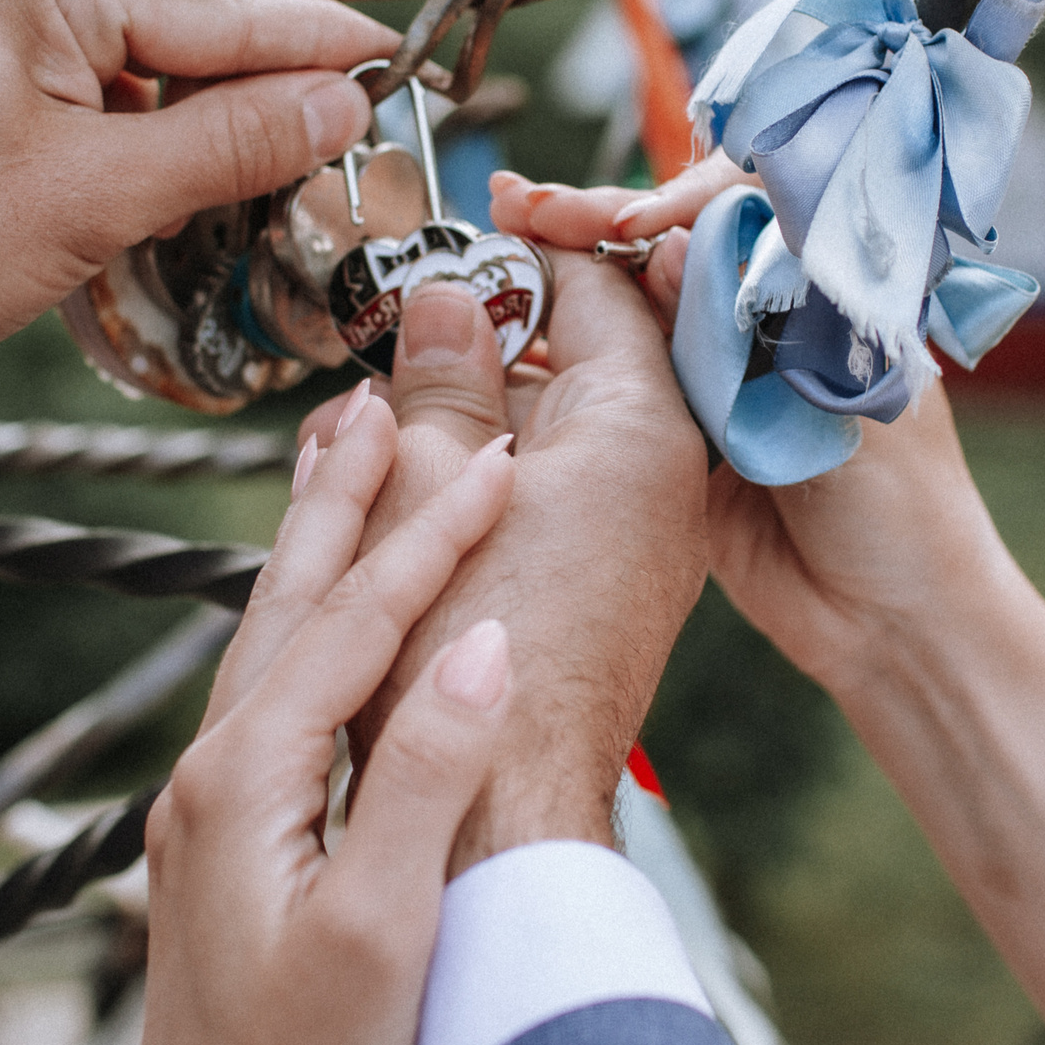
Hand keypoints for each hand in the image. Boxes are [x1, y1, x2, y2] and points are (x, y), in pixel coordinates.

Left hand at [0, 0, 394, 593]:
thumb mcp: (98, 197)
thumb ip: (233, 143)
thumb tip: (339, 107)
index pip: (217, 6)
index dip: (316, 46)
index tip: (396, 57)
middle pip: (173, 22)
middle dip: (249, 92)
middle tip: (343, 139)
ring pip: (123, 54)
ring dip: (182, 120)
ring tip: (251, 185)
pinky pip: (67, 74)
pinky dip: (118, 127)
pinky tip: (150, 181)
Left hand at [118, 391, 516, 1044]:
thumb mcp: (383, 930)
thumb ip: (426, 778)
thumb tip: (481, 642)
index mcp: (246, 778)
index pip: (354, 623)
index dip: (429, 535)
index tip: (498, 455)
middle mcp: (213, 774)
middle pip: (287, 604)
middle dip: (339, 501)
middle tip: (376, 402)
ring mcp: (210, 809)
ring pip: (268, 641)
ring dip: (310, 548)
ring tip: (334, 467)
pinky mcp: (225, 844)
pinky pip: (267, 692)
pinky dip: (301, 625)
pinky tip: (317, 623)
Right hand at [301, 256, 709, 872]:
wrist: (497, 804)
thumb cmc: (461, 649)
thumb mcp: (425, 478)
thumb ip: (443, 375)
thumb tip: (446, 299)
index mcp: (641, 424)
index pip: (597, 285)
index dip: (517, 251)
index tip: (456, 240)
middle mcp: (667, 472)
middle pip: (581, 358)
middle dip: (483, 342)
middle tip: (395, 339)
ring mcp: (650, 533)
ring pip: (562, 431)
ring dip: (478, 414)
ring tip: (376, 421)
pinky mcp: (620, 582)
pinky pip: (563, 493)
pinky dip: (497, 476)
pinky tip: (413, 488)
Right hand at [489, 164, 1015, 698]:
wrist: (891, 625)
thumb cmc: (906, 509)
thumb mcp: (847, 399)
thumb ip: (764, 326)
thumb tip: (675, 247)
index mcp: (823, 290)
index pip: (741, 209)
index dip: (675, 201)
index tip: (622, 226)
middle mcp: (760, 319)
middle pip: (666, 244)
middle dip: (591, 220)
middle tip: (520, 207)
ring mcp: (712, 375)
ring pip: (626, 304)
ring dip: (560, 270)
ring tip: (498, 238)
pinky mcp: (671, 434)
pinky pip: (605, 381)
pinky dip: (554, 350)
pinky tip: (505, 327)